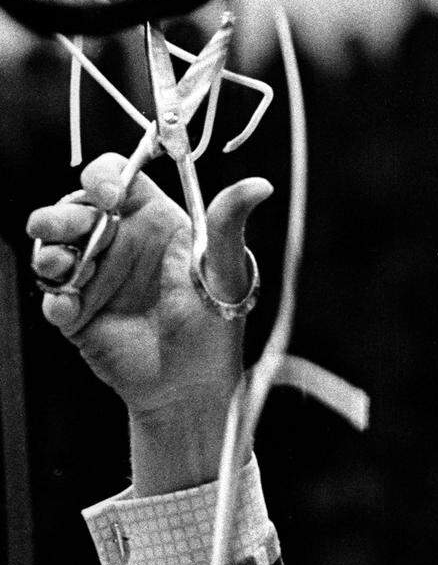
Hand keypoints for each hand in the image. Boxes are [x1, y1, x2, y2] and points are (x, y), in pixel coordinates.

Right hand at [26, 154, 271, 493]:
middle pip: (76, 208)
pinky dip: (54, 297)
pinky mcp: (78, 311)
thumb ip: (229, 222)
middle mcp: (122, 243)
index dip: (104, 177)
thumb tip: (261, 185)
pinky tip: (69, 309)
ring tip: (63, 267)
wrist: (191, 388)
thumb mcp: (225, 270)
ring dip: (50, 250)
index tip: (106, 195)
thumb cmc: (215, 326)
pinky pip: (52, 294)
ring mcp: (98, 276)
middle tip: (58, 227)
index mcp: (155, 222)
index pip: (117, 179)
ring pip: (55, 246)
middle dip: (62, 213)